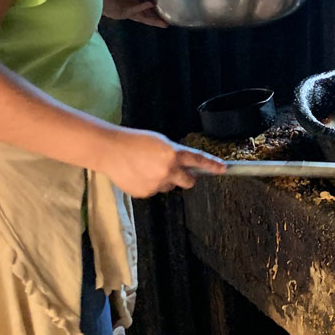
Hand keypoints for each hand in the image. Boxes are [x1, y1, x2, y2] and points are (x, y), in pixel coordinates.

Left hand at [99, 0, 167, 27]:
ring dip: (154, 19)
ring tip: (164, 23)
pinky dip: (143, 8)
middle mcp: (132, 3)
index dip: (155, 3)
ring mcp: (128, 10)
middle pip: (147, 12)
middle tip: (168, 20)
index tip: (164, 5)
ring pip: (144, 16)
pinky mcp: (124, 14)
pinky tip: (150, 5)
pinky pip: (136, 12)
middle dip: (157, 16)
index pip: (147, 1)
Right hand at [99, 128, 225, 197]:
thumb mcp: (160, 142)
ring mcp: (157, 184)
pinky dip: (150, 184)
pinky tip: (138, 174)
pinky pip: (154, 190)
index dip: (212, 165)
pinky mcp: (146, 193)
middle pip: (189, 181)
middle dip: (187, 178)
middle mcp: (168, 171)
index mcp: (173, 154)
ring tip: (147, 167)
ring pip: (169, 185)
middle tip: (178, 171)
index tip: (223, 169)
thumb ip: (175, 154)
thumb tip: (186, 165)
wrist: (111, 150)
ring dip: (165, 179)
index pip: (198, 160)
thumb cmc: (135, 141)